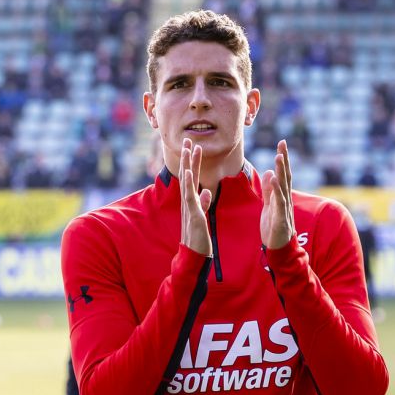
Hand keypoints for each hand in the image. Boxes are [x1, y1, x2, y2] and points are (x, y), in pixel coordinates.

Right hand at [179, 138, 212, 255]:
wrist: (194, 255)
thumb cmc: (198, 237)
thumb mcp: (202, 217)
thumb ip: (203, 203)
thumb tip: (206, 192)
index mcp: (192, 201)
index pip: (192, 177)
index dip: (193, 161)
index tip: (194, 145)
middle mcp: (188, 201)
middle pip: (188, 175)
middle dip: (188, 157)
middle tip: (187, 138)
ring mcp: (189, 207)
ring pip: (187, 182)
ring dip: (188, 164)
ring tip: (189, 148)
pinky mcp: (193, 215)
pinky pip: (190, 197)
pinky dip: (189, 184)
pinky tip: (189, 172)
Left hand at [261, 140, 295, 248]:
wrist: (279, 250)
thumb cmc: (274, 229)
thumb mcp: (269, 206)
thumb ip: (269, 191)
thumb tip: (270, 172)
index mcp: (282, 197)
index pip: (283, 174)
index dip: (282, 159)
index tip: (281, 143)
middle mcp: (286, 200)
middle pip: (286, 177)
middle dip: (284, 160)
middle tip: (282, 144)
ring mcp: (284, 209)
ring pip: (284, 187)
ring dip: (282, 171)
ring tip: (278, 157)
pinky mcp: (281, 219)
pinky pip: (279, 203)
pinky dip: (277, 191)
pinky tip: (274, 180)